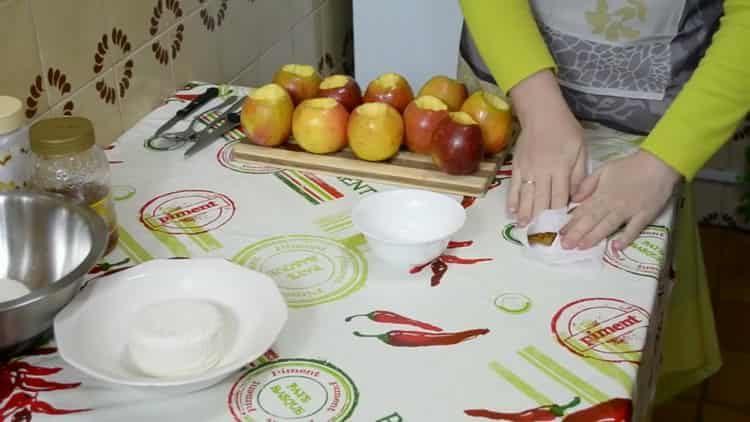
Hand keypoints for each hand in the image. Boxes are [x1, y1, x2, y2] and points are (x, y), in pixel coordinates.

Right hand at [508, 70, 585, 225]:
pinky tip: (512, 212)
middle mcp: (543, 172)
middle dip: (541, 220)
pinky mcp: (517, 166)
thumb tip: (576, 197)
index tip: (559, 229)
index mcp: (561, 168)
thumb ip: (580, 174)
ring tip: (524, 229)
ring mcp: (527, 170)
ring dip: (525, 214)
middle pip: (541, 201)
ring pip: (526, 196)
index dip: (559, 214)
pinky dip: (513, 200)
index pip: (560, 197)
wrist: (541, 112)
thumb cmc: (565, 129)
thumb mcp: (581, 149)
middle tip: (540, 236)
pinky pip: (514, 187)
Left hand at [561, 149, 680, 250]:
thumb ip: (588, 184)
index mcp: (602, 194)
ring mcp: (629, 211)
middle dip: (577, 234)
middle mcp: (613, 204)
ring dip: (594, 237)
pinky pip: (634, 229)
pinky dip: (625, 239)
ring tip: (581, 247)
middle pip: (592, 221)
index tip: (560, 233)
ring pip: (608, 226)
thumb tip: (574, 199)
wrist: (659, 163)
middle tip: (565, 246)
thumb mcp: (604, 169)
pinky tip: (615, 248)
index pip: (583, 211)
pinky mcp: (645, 216)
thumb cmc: (630, 166)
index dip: (571, 223)